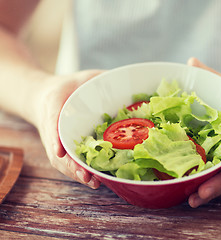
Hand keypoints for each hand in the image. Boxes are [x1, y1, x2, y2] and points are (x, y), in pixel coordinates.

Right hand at [34, 70, 102, 188]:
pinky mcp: (67, 150)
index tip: (59, 150)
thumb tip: (122, 81)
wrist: (47, 98)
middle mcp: (54, 132)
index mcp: (53, 110)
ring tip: (94, 183)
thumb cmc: (67, 89)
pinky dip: (82, 172)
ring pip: (64, 162)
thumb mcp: (83, 78)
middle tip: (86, 176)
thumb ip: (99, 79)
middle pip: (59, 152)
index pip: (52, 123)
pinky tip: (97, 180)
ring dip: (78, 173)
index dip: (55, 137)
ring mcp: (58, 144)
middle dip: (72, 165)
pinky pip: (72, 162)